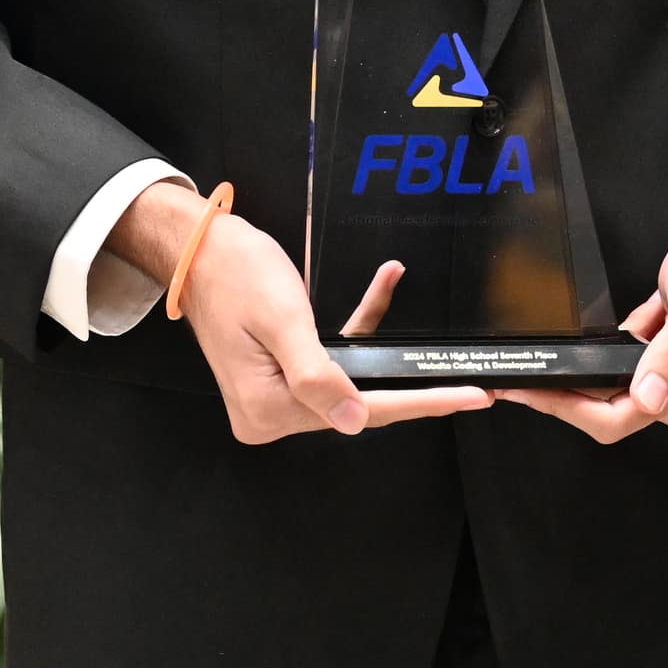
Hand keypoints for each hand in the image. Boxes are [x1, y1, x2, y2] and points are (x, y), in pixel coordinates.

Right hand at [115, 180, 486, 442]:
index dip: (421, 403)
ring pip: (348, 376)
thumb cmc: (234, 272)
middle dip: (407, 377)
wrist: (197, 247)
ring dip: (376, 340)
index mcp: (268, 410)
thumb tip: (353, 420)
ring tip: (397, 288)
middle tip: (467, 377)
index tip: (471, 398)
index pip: (361, 411)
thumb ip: (318, 375)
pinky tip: (381, 285)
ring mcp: (272, 397)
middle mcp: (269, 414)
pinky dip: (355, 330)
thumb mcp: (283, 320)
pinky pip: (329, 361)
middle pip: (357, 398)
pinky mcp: (277, 375)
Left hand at [494, 192, 667, 441]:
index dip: (567, 409)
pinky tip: (571, 355)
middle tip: (514, 382)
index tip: (530, 390)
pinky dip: (591, 369)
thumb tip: (650, 397)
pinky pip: (618, 375)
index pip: (616, 418)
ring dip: (571, 387)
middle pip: (606, 414)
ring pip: (608, 397)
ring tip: (531, 371)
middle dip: (560, 401)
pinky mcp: (665, 360)